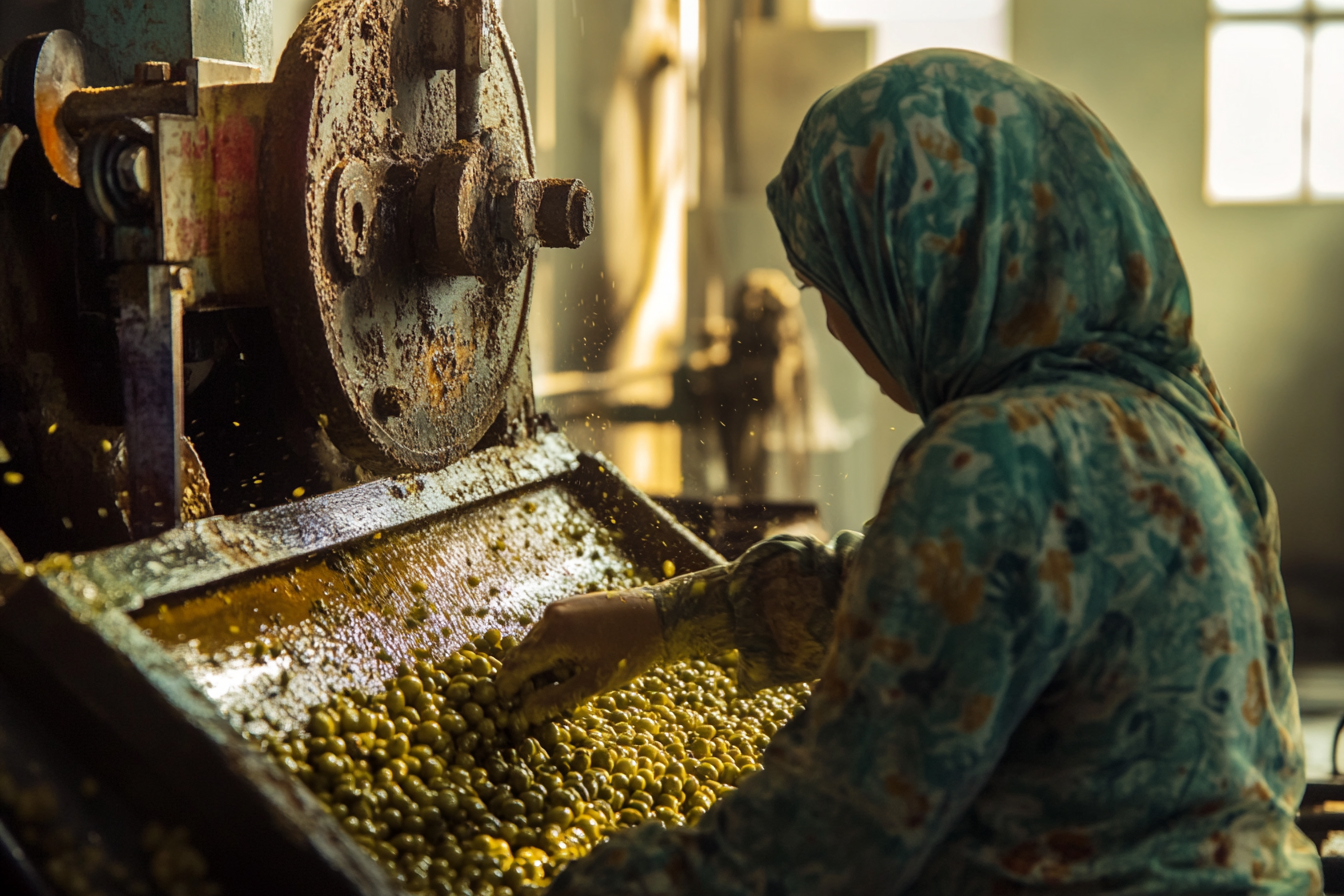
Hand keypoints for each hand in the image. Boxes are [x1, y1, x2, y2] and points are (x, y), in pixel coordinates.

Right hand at [497, 591, 663, 723]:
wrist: (661, 614)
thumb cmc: (631, 651)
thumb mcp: (594, 682)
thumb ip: (557, 698)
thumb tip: (526, 711)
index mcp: (553, 635)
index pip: (516, 666)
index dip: (507, 687)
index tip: (504, 705)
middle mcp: (551, 616)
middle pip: (522, 652)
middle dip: (521, 677)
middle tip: (525, 701)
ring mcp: (561, 606)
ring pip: (536, 640)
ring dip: (537, 663)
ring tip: (552, 686)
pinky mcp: (572, 603)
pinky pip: (550, 629)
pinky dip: (550, 648)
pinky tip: (566, 664)